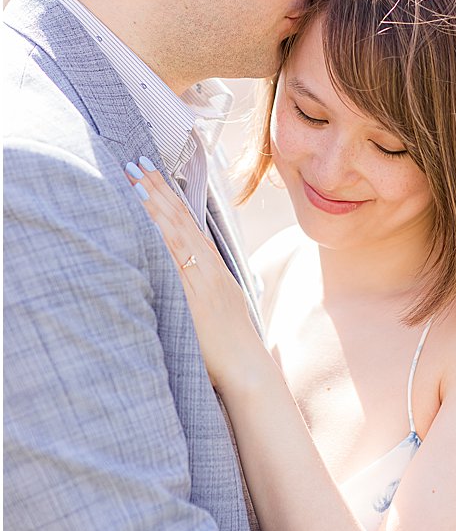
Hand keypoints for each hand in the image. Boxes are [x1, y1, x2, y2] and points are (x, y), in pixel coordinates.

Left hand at [124, 158, 261, 391]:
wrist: (246, 368)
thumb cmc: (227, 348)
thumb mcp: (212, 311)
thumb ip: (195, 291)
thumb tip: (172, 281)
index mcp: (213, 269)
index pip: (188, 223)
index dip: (168, 197)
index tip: (149, 175)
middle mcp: (210, 266)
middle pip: (181, 219)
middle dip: (157, 189)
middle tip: (134, 162)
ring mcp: (204, 277)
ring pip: (177, 231)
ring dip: (156, 203)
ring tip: (135, 179)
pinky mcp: (197, 291)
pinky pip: (176, 256)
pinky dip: (162, 233)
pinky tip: (147, 216)